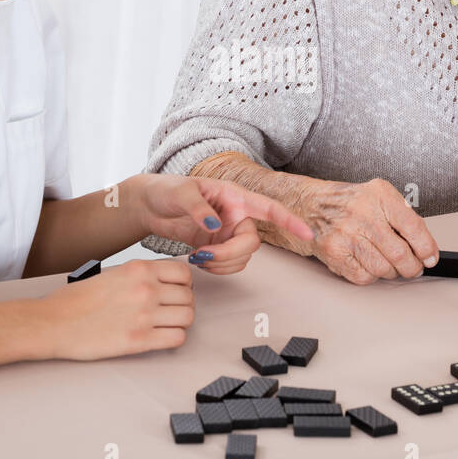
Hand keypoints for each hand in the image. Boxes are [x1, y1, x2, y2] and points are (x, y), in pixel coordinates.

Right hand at [36, 258, 194, 358]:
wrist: (52, 323)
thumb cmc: (74, 300)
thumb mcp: (111, 274)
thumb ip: (139, 276)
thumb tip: (163, 283)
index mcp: (138, 269)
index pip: (184, 274)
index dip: (183, 284)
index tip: (175, 291)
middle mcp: (145, 289)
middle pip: (188, 297)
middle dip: (182, 304)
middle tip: (169, 311)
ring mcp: (144, 315)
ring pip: (187, 317)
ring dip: (180, 322)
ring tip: (165, 325)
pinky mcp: (139, 341)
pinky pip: (177, 338)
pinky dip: (173, 338)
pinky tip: (159, 337)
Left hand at [129, 174, 313, 274]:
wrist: (149, 206)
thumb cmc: (166, 190)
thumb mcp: (181, 193)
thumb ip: (199, 208)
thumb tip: (215, 225)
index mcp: (234, 196)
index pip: (269, 209)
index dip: (290, 221)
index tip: (308, 234)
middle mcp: (236, 216)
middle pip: (252, 243)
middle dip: (231, 254)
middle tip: (204, 255)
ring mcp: (227, 233)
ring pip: (241, 258)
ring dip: (222, 264)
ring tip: (197, 258)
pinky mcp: (217, 247)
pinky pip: (228, 264)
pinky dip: (216, 268)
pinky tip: (199, 261)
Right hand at [295, 177, 438, 284]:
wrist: (310, 206)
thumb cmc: (350, 204)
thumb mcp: (379, 197)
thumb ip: (403, 218)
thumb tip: (426, 248)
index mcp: (379, 195)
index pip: (413, 227)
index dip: (426, 248)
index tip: (430, 258)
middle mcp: (363, 213)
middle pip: (400, 254)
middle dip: (411, 267)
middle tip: (413, 268)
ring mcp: (346, 233)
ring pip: (383, 269)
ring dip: (391, 272)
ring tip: (388, 264)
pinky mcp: (334, 252)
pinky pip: (364, 276)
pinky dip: (371, 275)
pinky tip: (367, 263)